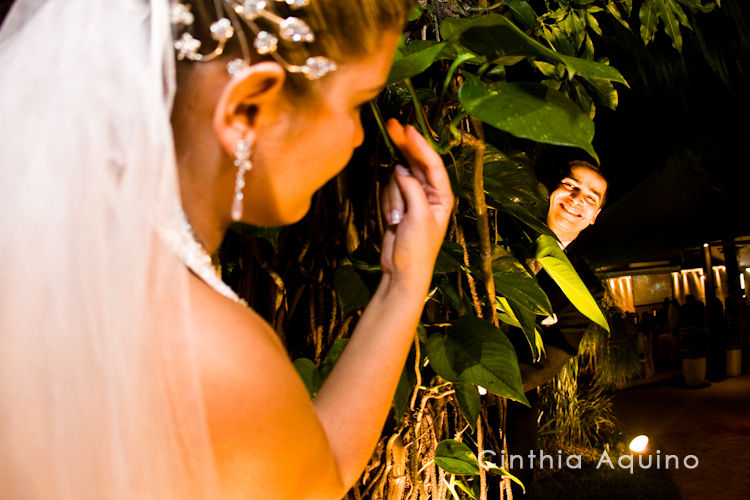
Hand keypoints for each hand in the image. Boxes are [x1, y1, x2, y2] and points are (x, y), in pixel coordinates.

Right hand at [380, 120, 453, 291]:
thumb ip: (411, 189)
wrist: (402, 272)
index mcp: (443, 196)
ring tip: (395, 219)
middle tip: (391, 125)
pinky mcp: (399, 204)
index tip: (407, 129)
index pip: (432, 164)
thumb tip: (401, 170)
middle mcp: (430, 194)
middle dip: (404, 146)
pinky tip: (391, 219)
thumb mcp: (418, 217)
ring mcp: (413, 198)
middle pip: (416, 162)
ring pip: (398, 178)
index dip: (420, 145)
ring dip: (392, 196)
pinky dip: (387, 202)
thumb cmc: (417, 249)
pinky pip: (389, 191)